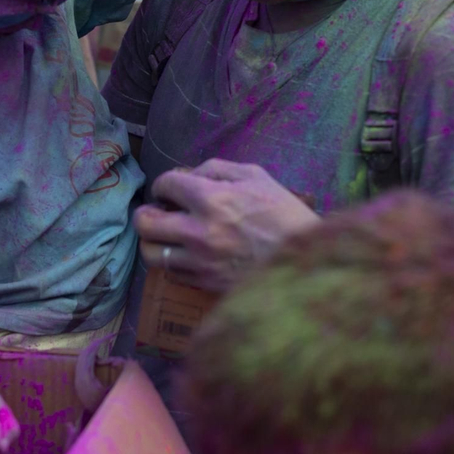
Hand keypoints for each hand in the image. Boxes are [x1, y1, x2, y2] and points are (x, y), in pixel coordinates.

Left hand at [135, 159, 318, 291]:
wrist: (308, 262)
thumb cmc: (285, 215)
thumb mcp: (258, 177)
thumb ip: (218, 169)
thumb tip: (190, 175)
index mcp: (212, 199)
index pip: (165, 185)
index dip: (164, 185)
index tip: (170, 190)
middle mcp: (199, 232)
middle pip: (145, 223)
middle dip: (147, 213)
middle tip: (158, 212)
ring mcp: (200, 262)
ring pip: (151, 254)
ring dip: (154, 241)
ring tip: (166, 236)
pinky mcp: (205, 284)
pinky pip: (171, 274)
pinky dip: (173, 262)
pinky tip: (186, 254)